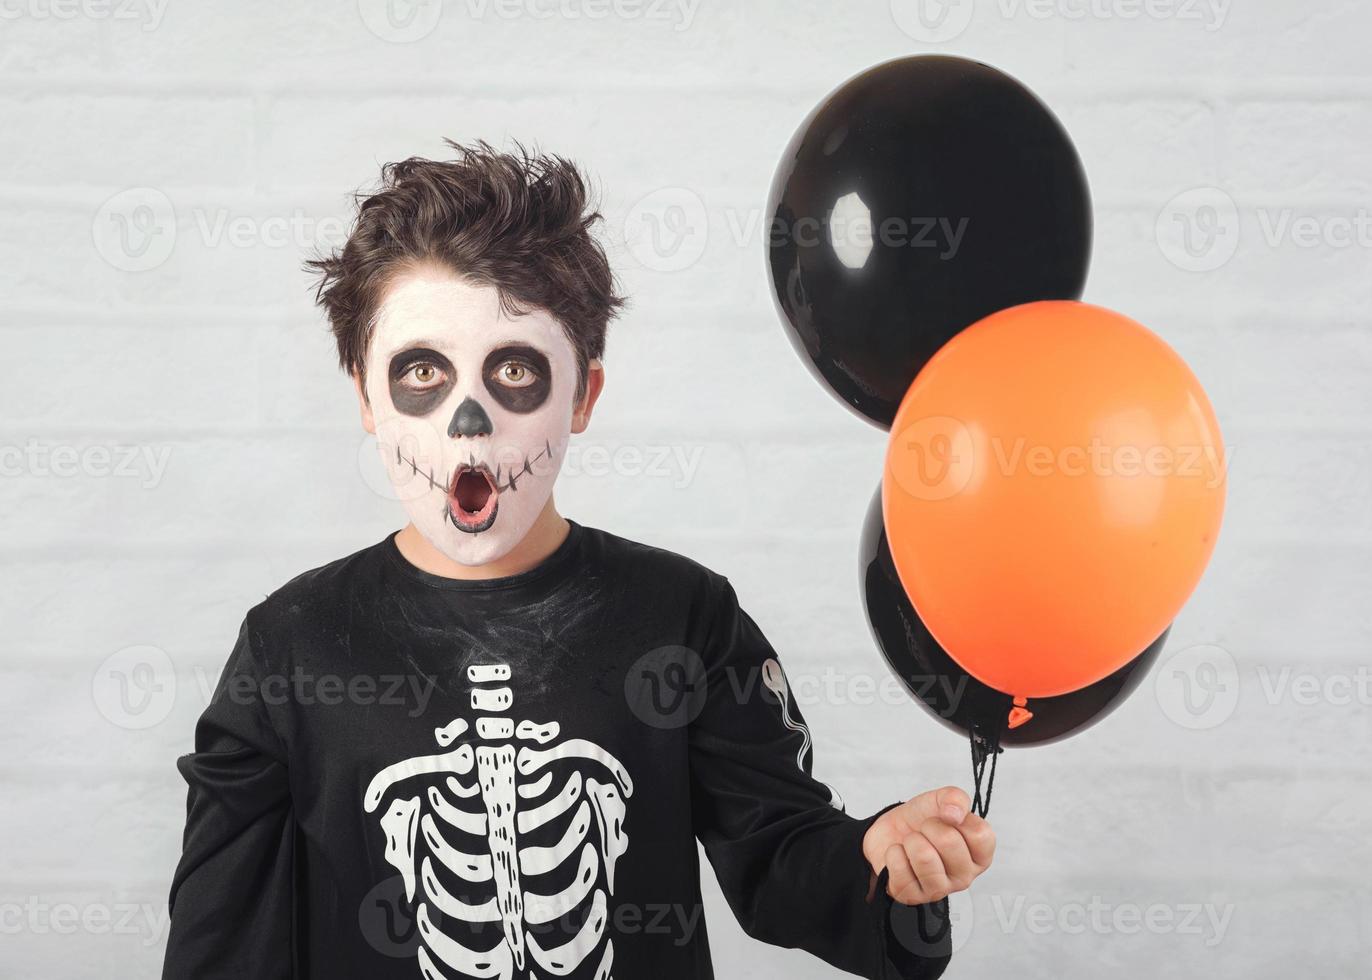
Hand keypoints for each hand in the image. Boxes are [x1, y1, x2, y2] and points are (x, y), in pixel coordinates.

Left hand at [862, 786, 994, 905]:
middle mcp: (964, 877)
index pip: (981, 834)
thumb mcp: (941, 801)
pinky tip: (900, 855)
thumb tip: (954, 814)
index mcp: (979, 856)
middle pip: (949, 841)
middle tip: (925, 830)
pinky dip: (894, 853)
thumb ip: (955, 798)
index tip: (947, 817)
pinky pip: (900, 868)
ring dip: (911, 840)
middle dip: (929, 826)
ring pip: (924, 856)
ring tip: (912, 843)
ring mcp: (939, 890)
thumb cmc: (922, 822)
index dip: (957, 817)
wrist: (890, 834)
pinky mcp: (912, 897)